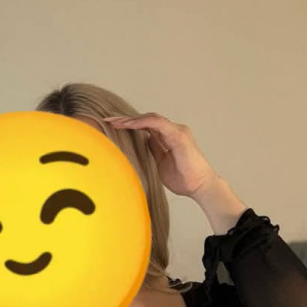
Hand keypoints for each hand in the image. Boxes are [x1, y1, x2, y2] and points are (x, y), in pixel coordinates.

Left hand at [100, 112, 222, 198]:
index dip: (129, 125)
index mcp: (169, 137)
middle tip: (106, 121)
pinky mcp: (179, 135)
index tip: (111, 127)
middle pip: (146, 119)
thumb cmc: (184, 179)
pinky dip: (141, 123)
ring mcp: (177, 131)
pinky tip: (128, 125)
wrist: (200, 187)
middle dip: (126, 119)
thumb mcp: (161, 164)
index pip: (146, 126)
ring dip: (131, 119)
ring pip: (150, 118)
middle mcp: (173, 130)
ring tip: (114, 122)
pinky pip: (157, 124)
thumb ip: (154, 151)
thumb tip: (142, 143)